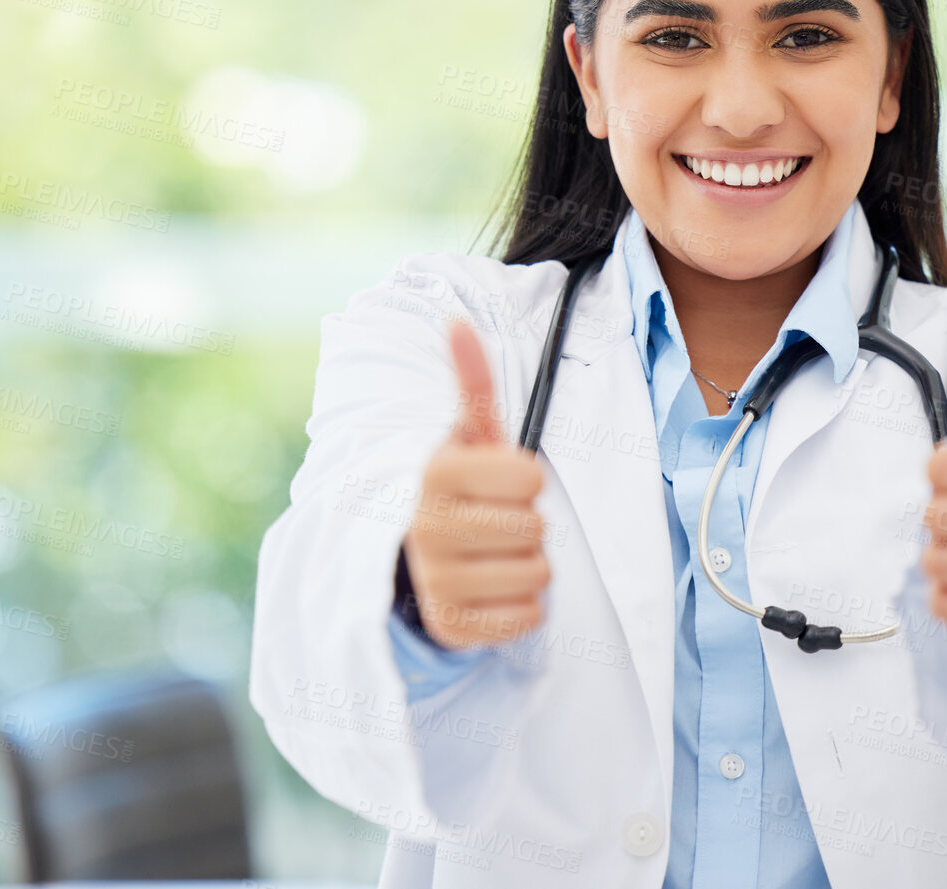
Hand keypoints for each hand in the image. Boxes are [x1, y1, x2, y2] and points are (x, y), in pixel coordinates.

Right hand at [402, 320, 550, 649]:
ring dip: (527, 567)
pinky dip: (521, 608)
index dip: (525, 481)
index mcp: (434, 474)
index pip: (530, 479)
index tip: (497, 485)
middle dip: (526, 525)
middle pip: (535, 528)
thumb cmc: (458, 491)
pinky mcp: (449, 627)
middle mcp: (427, 527)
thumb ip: (472, 382)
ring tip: (494, 555)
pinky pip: (526, 618)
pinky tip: (492, 591)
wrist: (411, 561)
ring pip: (536, 574)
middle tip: (495, 524)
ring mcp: (436, 580)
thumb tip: (456, 319)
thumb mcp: (466, 438)